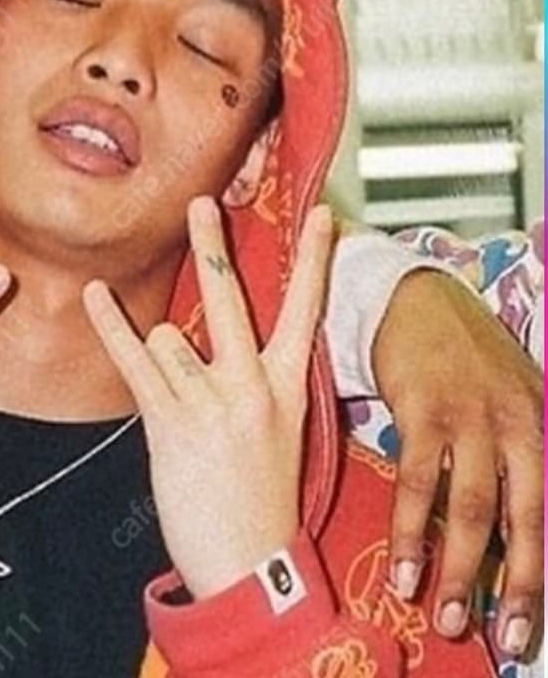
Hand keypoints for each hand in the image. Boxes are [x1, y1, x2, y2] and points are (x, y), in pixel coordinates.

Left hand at [82, 197, 333, 598]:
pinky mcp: (172, 421)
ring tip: (179, 407)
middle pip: (229, 296)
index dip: (314, 259)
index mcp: (289, 387)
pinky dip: (111, 324)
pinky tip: (95, 294)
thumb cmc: (260, 500)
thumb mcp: (279, 433)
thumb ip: (253, 380)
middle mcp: (253, 385)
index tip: (322, 213)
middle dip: (213, 245)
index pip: (305, 309)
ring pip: (168, 337)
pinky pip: (134, 359)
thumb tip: (199, 336)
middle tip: (202, 203)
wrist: (252, 565)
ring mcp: (212, 401)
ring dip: (162, 360)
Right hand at [374, 269, 543, 651]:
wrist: (417, 299)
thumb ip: (518, 454)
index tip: (528, 625)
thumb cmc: (463, 354)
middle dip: (509, 585)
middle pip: (519, 518)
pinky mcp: (423, 410)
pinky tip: (403, 566)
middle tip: (499, 637)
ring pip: (468, 508)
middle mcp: (516, 425)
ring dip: (454, 568)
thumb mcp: (512, 395)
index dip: (536, 572)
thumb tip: (510, 525)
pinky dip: (409, 530)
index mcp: (542, 427)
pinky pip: (418, 481)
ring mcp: (469, 417)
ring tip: (441, 613)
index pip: (546, 512)